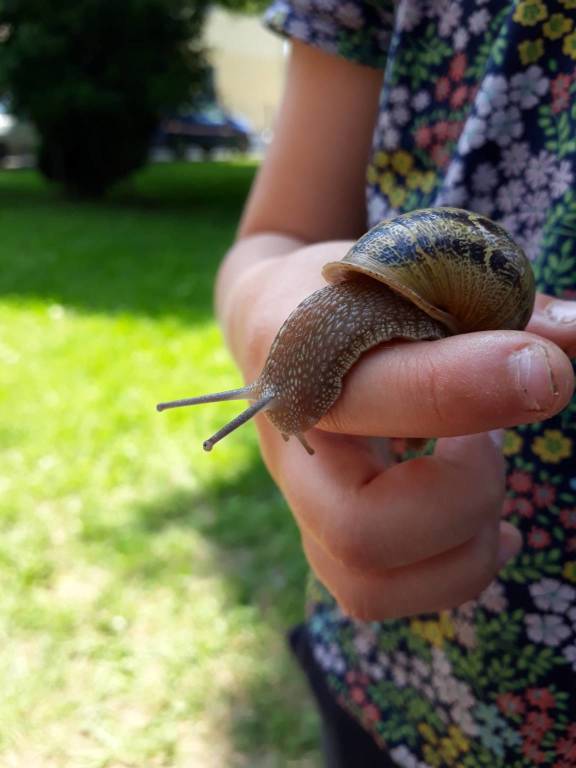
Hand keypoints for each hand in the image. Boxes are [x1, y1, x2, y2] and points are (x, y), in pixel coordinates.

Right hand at [225, 240, 575, 620]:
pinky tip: (488, 528)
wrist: (274, 321)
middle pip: (362, 528)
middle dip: (464, 497)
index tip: (546, 373)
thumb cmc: (352, 293)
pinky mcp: (317, 530)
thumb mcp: (407, 268)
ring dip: (461, 543)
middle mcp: (287, 438)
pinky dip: (451, 571)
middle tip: (487, 441)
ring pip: (368, 583)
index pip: (375, 389)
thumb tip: (574, 335)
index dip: (467, 388)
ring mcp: (297, 495)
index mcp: (298, 347)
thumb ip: (489, 300)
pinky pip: (376, 595)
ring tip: (480, 472)